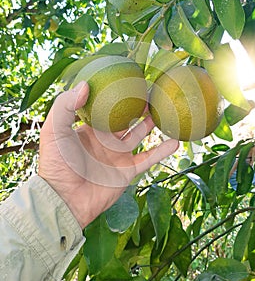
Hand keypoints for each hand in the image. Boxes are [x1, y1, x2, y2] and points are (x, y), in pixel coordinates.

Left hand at [39, 81, 178, 227]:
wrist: (65, 199)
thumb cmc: (56, 164)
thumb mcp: (54, 130)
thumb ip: (65, 105)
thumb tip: (85, 84)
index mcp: (90, 128)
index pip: (106, 106)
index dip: (116, 95)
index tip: (127, 81)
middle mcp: (106, 139)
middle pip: (126, 118)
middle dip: (137, 105)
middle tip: (150, 91)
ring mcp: (118, 155)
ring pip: (140, 134)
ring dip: (152, 123)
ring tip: (164, 109)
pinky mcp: (128, 170)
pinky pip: (149, 158)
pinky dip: (162, 151)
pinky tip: (175, 141)